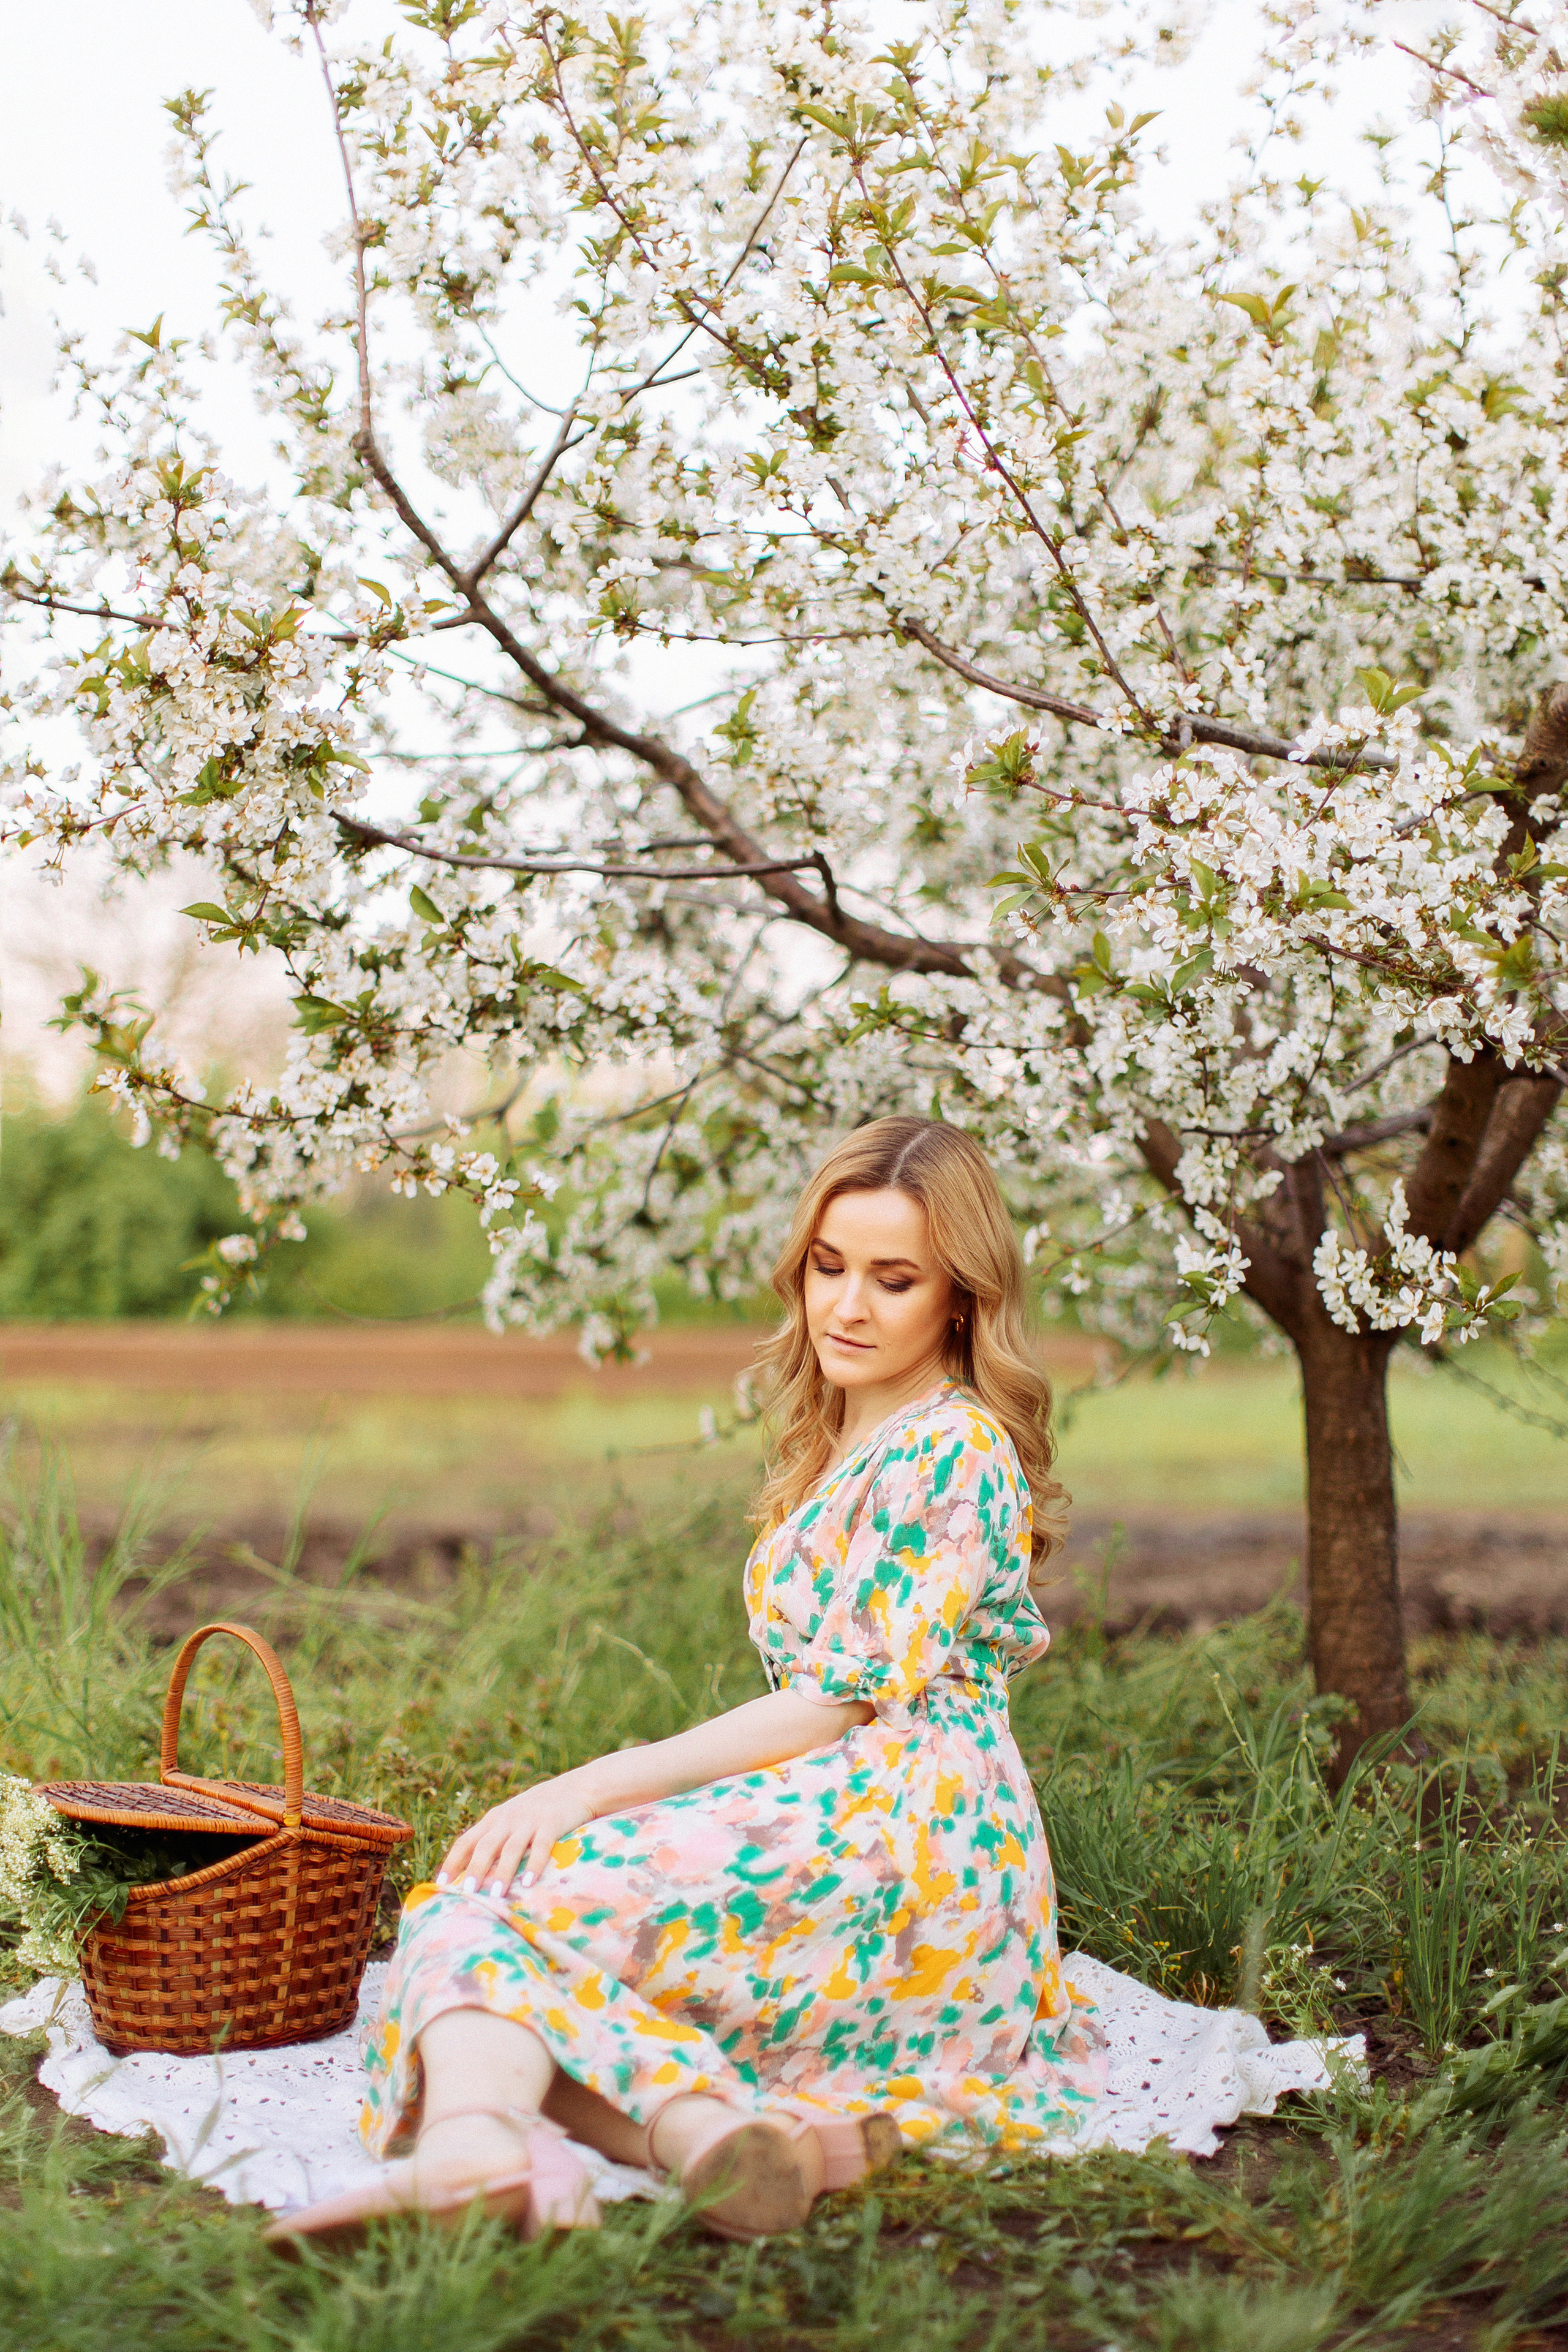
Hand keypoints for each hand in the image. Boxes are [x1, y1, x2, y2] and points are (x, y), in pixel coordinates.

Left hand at [437, 1771, 597, 1897]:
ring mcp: (530, 1821)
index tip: (440, 1884)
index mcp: (493, 1820)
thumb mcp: (511, 1820)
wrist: (575, 1789)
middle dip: (475, 1869)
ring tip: (496, 1894)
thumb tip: (472, 1876)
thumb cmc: (537, 1812)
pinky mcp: (552, 1823)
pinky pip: (541, 1846)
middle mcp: (508, 1819)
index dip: (452, 1862)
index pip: (466, 1841)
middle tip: (466, 1892)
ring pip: (511, 1848)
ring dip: (502, 1872)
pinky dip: (533, 1864)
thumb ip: (493, 1840)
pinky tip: (528, 1882)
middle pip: (486, 1846)